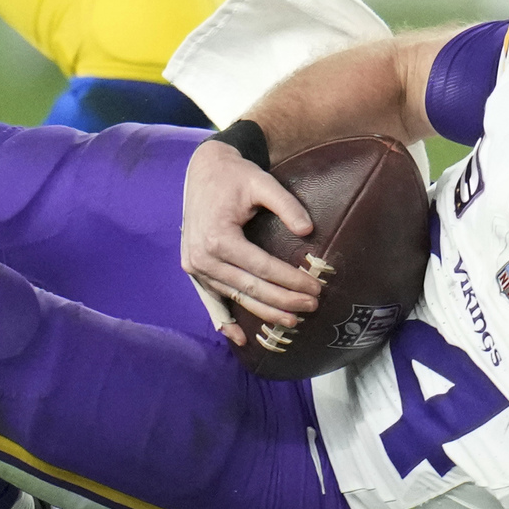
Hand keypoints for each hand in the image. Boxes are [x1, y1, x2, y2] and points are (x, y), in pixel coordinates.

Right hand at [179, 138, 320, 345]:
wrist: (203, 170)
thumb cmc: (235, 176)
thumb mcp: (262, 182)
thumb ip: (286, 204)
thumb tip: (308, 231)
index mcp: (218, 237)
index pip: (262, 268)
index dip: (290, 280)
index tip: (316, 288)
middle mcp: (202, 257)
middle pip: (250, 288)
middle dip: (283, 301)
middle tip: (312, 307)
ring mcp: (195, 266)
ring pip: (235, 296)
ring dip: (263, 312)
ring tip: (291, 320)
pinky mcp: (193, 269)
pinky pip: (211, 299)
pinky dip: (226, 320)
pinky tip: (241, 338)